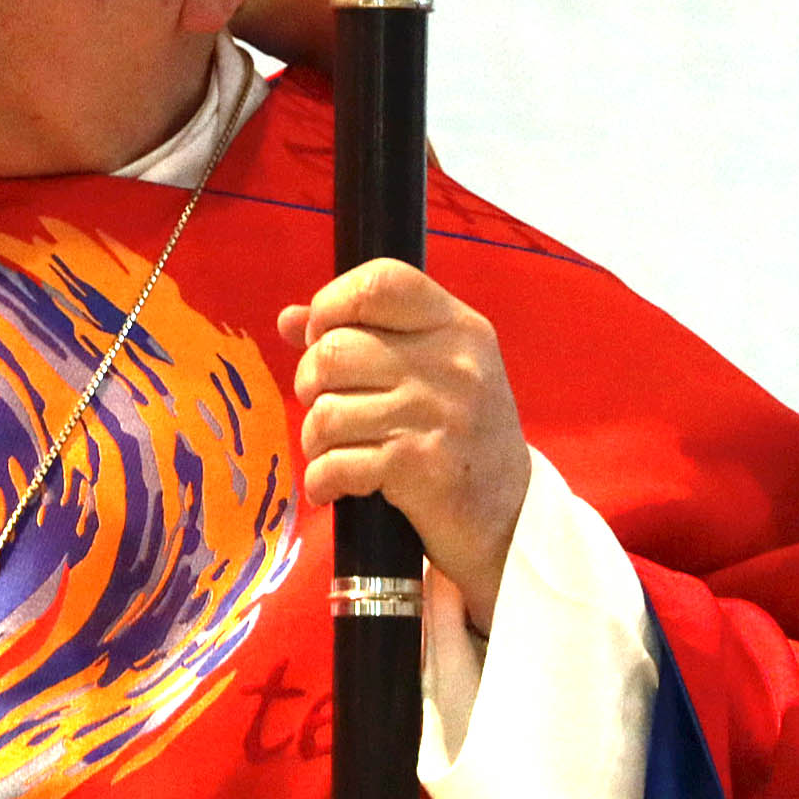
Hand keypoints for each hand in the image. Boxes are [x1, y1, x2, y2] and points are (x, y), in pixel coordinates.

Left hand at [279, 260, 530, 630]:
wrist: (509, 517)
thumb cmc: (459, 434)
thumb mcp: (431, 370)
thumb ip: (365, 334)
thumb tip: (290, 320)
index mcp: (458, 326)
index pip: (380, 281)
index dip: (332, 304)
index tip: (323, 337)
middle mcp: (453, 363)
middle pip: (334, 350)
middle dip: (311, 384)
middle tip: (327, 405)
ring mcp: (439, 414)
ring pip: (325, 411)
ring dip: (315, 439)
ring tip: (335, 450)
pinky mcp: (421, 467)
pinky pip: (335, 464)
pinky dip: (323, 480)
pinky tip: (335, 485)